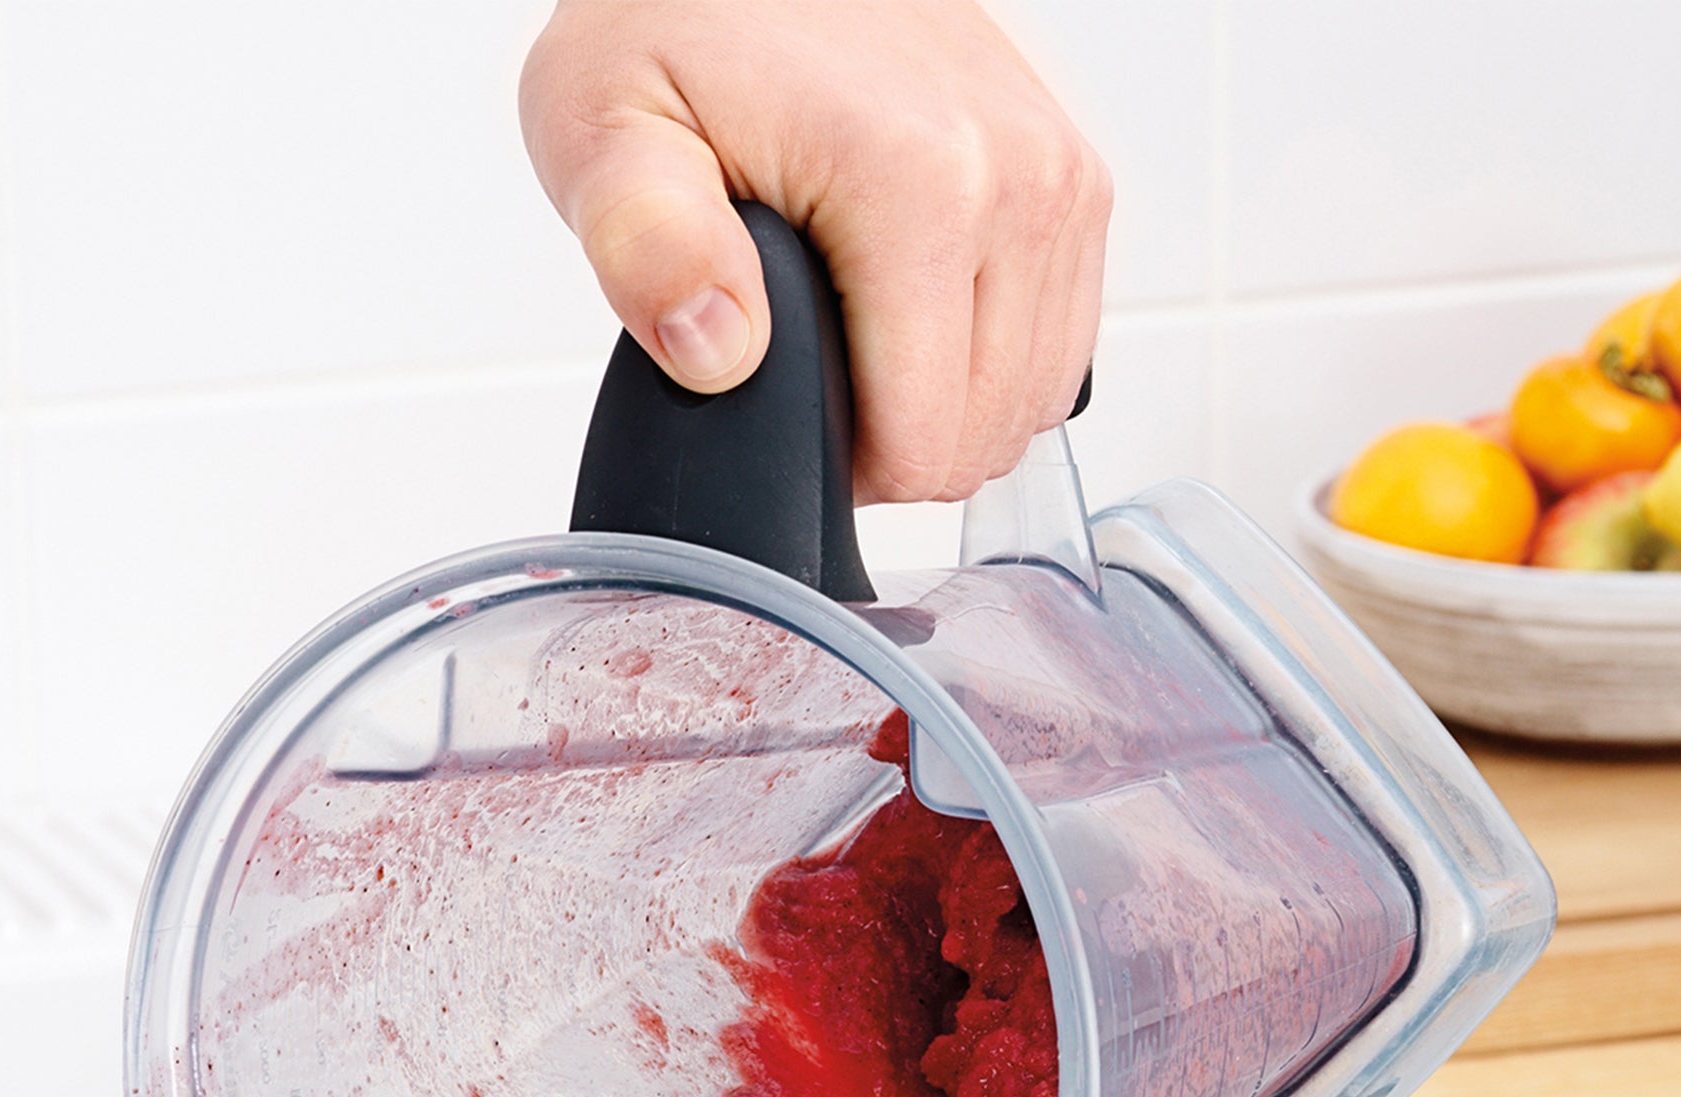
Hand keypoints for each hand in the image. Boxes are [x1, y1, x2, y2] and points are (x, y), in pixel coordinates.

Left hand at [521, 0, 1110, 502]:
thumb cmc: (673, 23)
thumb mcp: (605, 127)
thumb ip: (645, 245)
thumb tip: (716, 352)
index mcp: (921, 184)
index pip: (920, 445)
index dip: (837, 468)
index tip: (777, 405)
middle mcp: (1020, 177)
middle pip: (981, 437)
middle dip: (891, 446)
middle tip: (803, 370)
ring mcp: (1062, 176)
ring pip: (1029, 403)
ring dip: (941, 406)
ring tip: (852, 340)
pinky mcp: (1075, 179)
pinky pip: (1057, 345)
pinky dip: (986, 362)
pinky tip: (910, 322)